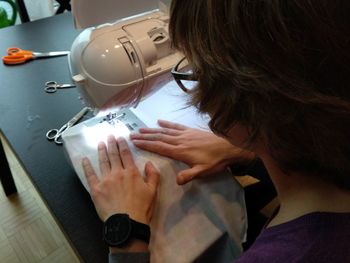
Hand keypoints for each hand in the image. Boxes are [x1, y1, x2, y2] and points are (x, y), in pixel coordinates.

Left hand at [82, 135, 159, 224]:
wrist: (127, 223)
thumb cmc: (142, 208)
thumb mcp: (153, 191)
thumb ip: (153, 175)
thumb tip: (149, 163)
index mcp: (131, 172)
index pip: (126, 154)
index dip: (122, 144)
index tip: (119, 137)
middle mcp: (118, 173)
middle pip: (114, 155)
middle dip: (111, 144)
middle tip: (109, 136)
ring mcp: (105, 180)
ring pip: (102, 162)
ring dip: (101, 151)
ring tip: (100, 143)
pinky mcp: (96, 189)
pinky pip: (90, 175)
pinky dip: (87, 166)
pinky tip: (84, 159)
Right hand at [130, 120, 255, 184]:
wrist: (229, 147)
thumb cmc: (215, 162)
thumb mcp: (203, 172)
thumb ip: (189, 176)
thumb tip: (176, 181)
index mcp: (180, 151)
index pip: (160, 147)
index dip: (146, 144)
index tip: (134, 142)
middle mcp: (180, 141)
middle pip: (159, 137)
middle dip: (145, 136)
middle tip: (132, 135)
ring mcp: (185, 134)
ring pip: (165, 131)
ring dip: (152, 130)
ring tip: (141, 129)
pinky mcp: (191, 130)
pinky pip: (176, 126)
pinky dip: (167, 123)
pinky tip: (160, 121)